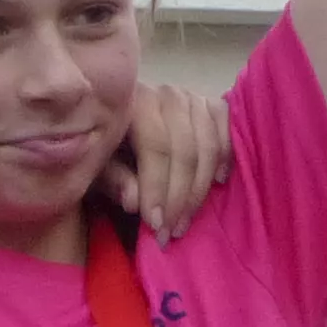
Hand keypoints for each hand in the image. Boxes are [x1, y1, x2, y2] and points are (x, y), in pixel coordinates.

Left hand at [105, 83, 231, 242]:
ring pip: (208, 146)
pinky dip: (226, 157)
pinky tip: (218, 182)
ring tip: (187, 219)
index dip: (158, 188)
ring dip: (201, 188)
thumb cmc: (107, 146)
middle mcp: (167, 95)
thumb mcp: (99, 164)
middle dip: (179, 197)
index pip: (156, 147)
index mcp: (134, 101)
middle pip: (185, 150)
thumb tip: (134, 203)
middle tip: (172, 231)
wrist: (120, 121)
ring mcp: (193, 98)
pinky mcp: (212, 105)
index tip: (156, 225)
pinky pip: (227, 132)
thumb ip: (115, 180)